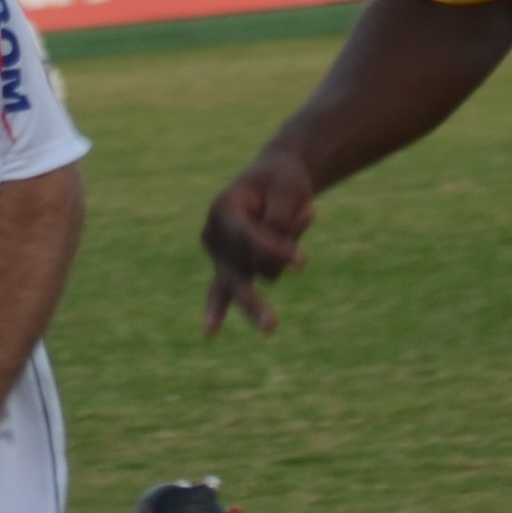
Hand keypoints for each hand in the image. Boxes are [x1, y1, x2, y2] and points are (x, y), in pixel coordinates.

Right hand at [200, 148, 319, 334]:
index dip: (276, 248)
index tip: (303, 264)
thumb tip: (276, 264)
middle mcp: (215, 235)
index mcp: (225, 208)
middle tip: (271, 327)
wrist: (275, 179)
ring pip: (260, 274)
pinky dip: (216, 311)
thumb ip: (281, 222)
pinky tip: (208, 334)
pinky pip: (224, 292)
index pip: (248, 238)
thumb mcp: (290, 190)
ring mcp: (220, 255)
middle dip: (254, 301)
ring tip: (302, 215)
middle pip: (237, 272)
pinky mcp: (229, 269)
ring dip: (289, 249)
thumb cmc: (283, 181)